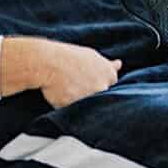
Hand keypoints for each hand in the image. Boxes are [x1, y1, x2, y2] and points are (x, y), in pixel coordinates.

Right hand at [0, 36, 120, 107]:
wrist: (48, 63)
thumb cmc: (69, 57)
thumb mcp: (92, 56)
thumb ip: (107, 65)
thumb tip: (119, 65)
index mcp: (109, 75)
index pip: (112, 86)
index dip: (99, 84)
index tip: (90, 81)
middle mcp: (103, 88)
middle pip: (101, 96)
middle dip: (91, 93)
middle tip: (76, 84)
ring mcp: (90, 99)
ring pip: (88, 105)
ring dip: (80, 99)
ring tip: (67, 87)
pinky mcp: (75, 109)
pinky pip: (73, 111)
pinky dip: (68, 105)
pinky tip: (61, 94)